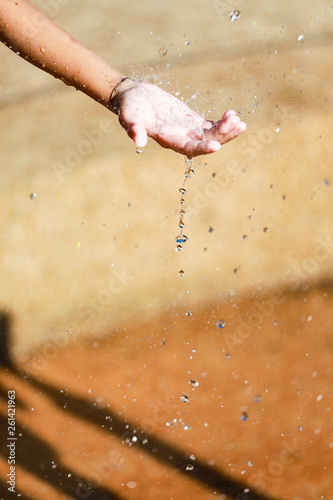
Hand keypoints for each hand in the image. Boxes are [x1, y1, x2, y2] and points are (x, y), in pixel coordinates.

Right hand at [111, 81, 245, 157]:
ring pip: (211, 134)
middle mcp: (180, 138)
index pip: (187, 148)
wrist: (132, 98)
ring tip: (240, 122)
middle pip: (205, 142)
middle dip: (222, 136)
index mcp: (167, 139)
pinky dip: (222, 122)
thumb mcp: (128, 117)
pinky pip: (210, 125)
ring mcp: (187, 130)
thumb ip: (134, 129)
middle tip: (237, 125)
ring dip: (226, 130)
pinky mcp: (191, 121)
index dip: (202, 148)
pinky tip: (233, 115)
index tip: (216, 146)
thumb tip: (138, 143)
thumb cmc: (129, 107)